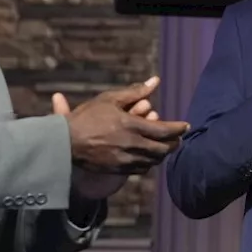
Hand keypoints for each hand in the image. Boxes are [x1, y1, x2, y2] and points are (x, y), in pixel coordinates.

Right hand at [55, 76, 189, 174]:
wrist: (65, 142)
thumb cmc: (87, 116)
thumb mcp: (110, 99)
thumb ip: (136, 91)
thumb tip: (156, 81)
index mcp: (132, 126)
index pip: (165, 130)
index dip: (178, 129)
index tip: (186, 126)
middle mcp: (132, 145)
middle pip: (163, 149)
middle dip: (174, 144)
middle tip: (179, 139)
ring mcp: (125, 159)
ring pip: (154, 161)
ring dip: (163, 154)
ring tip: (166, 147)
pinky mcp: (118, 170)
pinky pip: (141, 169)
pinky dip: (149, 163)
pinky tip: (149, 157)